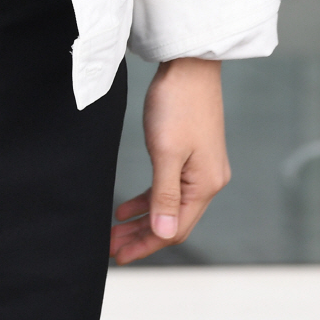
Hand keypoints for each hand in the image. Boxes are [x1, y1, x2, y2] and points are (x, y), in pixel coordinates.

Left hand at [109, 58, 229, 264]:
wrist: (189, 64)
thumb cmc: (177, 103)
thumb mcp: (166, 152)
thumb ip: (165, 196)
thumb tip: (164, 235)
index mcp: (205, 184)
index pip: (175, 229)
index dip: (146, 245)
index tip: (119, 256)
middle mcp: (208, 180)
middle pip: (173, 221)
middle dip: (141, 236)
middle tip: (111, 246)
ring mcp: (202, 167)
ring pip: (169, 205)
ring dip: (142, 218)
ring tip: (115, 230)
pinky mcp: (192, 153)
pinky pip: (169, 186)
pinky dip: (149, 198)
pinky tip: (127, 205)